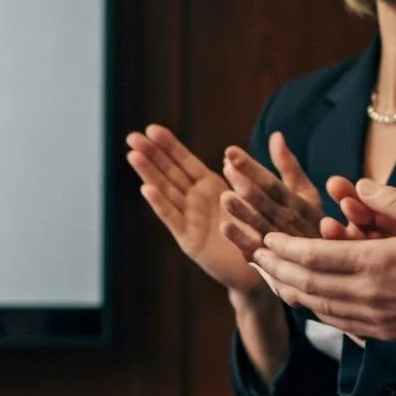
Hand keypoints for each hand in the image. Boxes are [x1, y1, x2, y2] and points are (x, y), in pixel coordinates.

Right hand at [125, 124, 259, 296]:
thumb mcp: (257, 198)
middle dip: (151, 154)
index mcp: (210, 187)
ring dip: (149, 173)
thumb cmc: (262, 231)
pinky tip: (146, 188)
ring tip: (133, 155)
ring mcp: (191, 220)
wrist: (264, 267)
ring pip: (166, 192)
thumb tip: (228, 155)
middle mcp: (196, 202)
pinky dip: (160, 204)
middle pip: (169, 173)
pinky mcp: (191, 241)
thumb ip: (243, 177)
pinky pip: (174, 219)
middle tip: (131, 136)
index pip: (184, 162)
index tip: (151, 128)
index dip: (168, 145)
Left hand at [215, 131, 322, 260]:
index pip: (272, 182)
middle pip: (267, 201)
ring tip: (224, 196)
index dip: (251, 167)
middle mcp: (292, 221)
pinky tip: (225, 227)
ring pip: (263, 225)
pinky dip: (243, 240)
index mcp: (298, 203)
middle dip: (247, 182)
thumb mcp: (305, 195)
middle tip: (226, 164)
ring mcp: (285, 244)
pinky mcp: (277, 264)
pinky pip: (260, 252)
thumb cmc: (314, 224)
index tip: (229, 151)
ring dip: (244, 211)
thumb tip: (275, 135)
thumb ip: (288, 167)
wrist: (330, 268)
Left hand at [251, 176, 395, 339]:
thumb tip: (357, 183)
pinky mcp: (379, 333)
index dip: (286, 248)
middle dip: (276, 268)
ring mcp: (372, 317)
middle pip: (306, 282)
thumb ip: (394, 200)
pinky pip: (334, 321)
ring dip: (287, 289)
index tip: (267, 239)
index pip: (316, 256)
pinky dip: (310, 308)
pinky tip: (301, 298)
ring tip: (267, 275)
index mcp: (378, 263)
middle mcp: (368, 294)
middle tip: (254, 255)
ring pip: (315, 305)